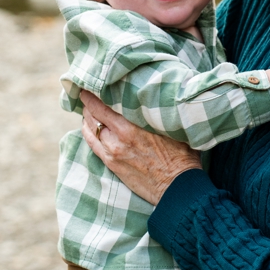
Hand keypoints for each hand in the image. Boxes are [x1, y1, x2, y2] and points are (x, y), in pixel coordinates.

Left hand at [81, 92, 201, 204]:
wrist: (177, 186)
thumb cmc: (182, 156)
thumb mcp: (174, 127)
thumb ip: (161, 112)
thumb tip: (159, 95)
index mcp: (134, 125)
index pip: (105, 103)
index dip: (96, 91)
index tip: (93, 82)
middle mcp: (119, 136)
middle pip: (94, 112)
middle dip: (90, 101)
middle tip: (88, 91)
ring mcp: (112, 150)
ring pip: (90, 126)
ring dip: (88, 115)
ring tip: (88, 107)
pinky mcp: (111, 163)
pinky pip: (91, 142)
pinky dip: (87, 130)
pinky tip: (87, 125)